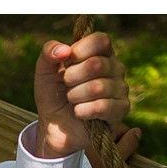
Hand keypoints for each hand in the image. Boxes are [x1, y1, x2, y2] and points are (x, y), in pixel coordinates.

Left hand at [34, 32, 131, 166]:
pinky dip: (83, 111)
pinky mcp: (121, 109)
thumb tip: (64, 50)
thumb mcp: (45, 71)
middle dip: (72, 78)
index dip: (80, 51)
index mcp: (100, 53)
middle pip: (97, 64)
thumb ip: (49, 52)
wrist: (55, 127)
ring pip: (98, 87)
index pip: (101, 40)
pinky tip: (79, 113)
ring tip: (72, 101)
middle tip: (66, 86)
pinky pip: (103, 106)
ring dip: (75, 96)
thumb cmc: (54, 95)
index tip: (67, 62)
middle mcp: (115, 67)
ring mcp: (120, 88)